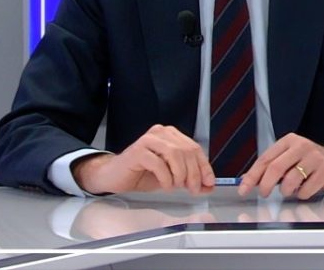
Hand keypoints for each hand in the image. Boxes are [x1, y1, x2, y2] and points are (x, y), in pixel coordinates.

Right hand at [73, 125, 214, 195]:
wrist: (113, 177)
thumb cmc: (141, 174)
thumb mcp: (171, 178)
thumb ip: (190, 179)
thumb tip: (209, 186)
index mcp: (171, 135)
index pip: (195, 148)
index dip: (204, 166)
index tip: (210, 182)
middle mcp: (161, 133)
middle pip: (187, 151)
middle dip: (194, 173)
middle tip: (193, 189)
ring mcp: (149, 140)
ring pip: (175, 154)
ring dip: (180, 174)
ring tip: (176, 186)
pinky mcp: (138, 151)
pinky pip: (159, 164)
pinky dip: (166, 178)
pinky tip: (164, 186)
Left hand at [237, 133, 323, 199]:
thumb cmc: (311, 161)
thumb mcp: (290, 158)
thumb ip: (270, 166)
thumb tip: (246, 179)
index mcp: (289, 141)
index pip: (265, 159)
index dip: (252, 176)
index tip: (243, 188)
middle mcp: (301, 146)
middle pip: (275, 168)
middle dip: (265, 185)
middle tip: (264, 194)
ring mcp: (315, 158)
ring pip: (290, 181)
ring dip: (287, 191)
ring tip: (292, 190)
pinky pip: (305, 191)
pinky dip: (302, 195)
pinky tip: (307, 188)